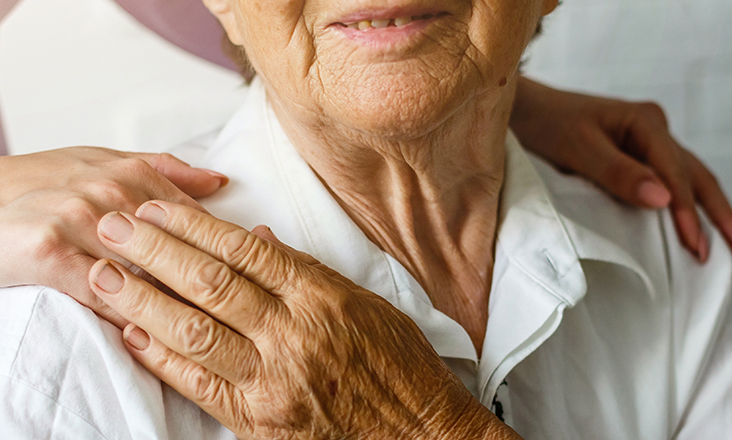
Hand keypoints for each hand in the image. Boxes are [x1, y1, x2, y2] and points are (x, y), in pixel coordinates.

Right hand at [0, 147, 227, 326]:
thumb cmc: (47, 181)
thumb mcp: (105, 162)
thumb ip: (165, 171)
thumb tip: (218, 180)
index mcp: (135, 175)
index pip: (197, 220)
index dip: (224, 256)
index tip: (250, 283)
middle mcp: (113, 195)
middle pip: (178, 249)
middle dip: (209, 285)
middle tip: (240, 314)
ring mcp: (82, 222)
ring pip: (145, 273)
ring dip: (176, 303)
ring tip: (208, 329)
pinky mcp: (52, 253)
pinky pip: (103, 292)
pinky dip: (129, 314)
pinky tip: (151, 331)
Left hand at [87, 201, 520, 439]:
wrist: (419, 433)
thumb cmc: (399, 365)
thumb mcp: (366, 303)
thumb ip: (307, 271)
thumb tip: (256, 238)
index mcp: (322, 297)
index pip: (244, 251)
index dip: (193, 226)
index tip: (157, 208)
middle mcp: (293, 334)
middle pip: (209, 283)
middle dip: (153, 250)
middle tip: (113, 225)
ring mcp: (272, 380)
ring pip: (192, 331)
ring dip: (141, 299)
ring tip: (104, 273)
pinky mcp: (257, 419)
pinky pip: (198, 384)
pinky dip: (160, 357)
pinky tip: (131, 333)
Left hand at [511, 76, 731, 262]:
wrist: (522, 112)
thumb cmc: (545, 125)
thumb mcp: (577, 148)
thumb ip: (617, 172)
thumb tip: (664, 199)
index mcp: (644, 122)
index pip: (676, 174)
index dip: (687, 213)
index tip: (698, 248)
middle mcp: (653, 131)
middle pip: (698, 177)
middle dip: (722, 217)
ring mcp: (647, 144)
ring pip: (690, 181)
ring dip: (712, 214)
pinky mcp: (636, 159)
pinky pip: (670, 184)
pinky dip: (687, 209)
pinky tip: (697, 230)